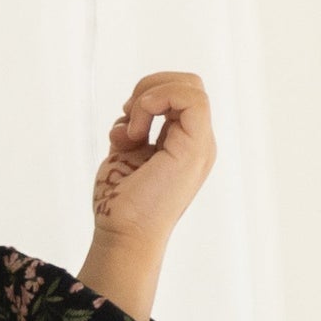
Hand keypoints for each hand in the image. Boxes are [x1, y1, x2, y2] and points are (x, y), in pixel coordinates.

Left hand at [90, 70, 216, 253]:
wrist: (123, 237)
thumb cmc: (120, 205)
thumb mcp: (125, 156)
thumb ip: (133, 131)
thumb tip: (126, 115)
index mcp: (183, 144)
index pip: (179, 96)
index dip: (149, 94)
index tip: (124, 119)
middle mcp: (196, 143)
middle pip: (189, 84)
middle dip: (152, 87)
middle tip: (127, 114)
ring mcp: (200, 145)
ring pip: (191, 86)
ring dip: (151, 95)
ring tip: (132, 130)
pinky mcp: (196, 148)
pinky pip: (190, 98)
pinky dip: (157, 100)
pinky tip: (136, 131)